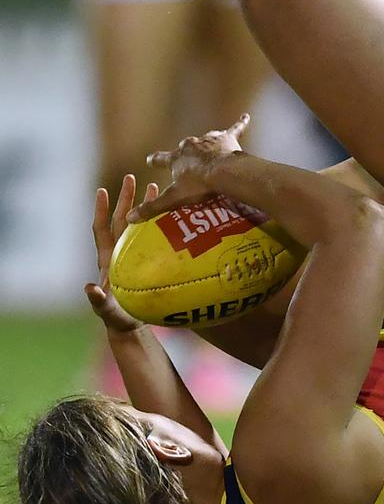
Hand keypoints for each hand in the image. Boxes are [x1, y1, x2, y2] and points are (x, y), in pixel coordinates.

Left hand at [85, 174, 158, 332]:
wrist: (131, 326)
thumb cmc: (116, 318)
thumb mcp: (106, 311)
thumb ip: (97, 301)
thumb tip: (88, 288)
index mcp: (107, 258)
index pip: (101, 229)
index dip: (100, 210)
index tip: (102, 190)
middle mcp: (120, 251)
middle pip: (122, 218)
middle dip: (126, 198)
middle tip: (133, 177)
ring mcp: (136, 255)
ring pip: (140, 224)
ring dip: (146, 205)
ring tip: (155, 186)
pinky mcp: (150, 260)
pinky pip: (155, 238)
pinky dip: (162, 224)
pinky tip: (175, 214)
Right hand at [127, 114, 250, 222]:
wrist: (222, 171)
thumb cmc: (197, 185)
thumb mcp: (173, 198)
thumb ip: (152, 207)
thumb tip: (129, 218)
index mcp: (176, 158)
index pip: (160, 159)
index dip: (155, 160)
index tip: (150, 160)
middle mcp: (189, 145)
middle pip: (184, 148)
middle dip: (186, 154)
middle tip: (190, 165)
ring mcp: (208, 140)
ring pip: (205, 140)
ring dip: (207, 146)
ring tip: (212, 153)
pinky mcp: (226, 138)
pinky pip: (234, 129)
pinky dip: (240, 124)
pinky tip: (247, 117)